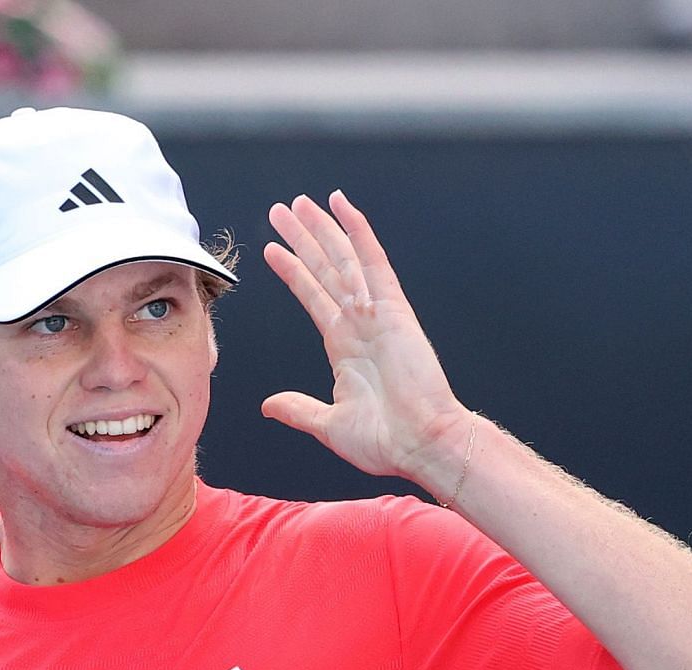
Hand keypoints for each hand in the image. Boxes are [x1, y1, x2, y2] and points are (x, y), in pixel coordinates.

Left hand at [262, 192, 469, 483]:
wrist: (421, 443)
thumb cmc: (386, 441)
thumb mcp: (328, 425)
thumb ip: (299, 409)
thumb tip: (269, 405)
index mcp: (344, 347)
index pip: (314, 297)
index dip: (294, 272)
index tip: (274, 250)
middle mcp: (358, 324)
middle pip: (325, 270)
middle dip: (303, 240)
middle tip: (281, 211)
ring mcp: (375, 313)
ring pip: (342, 260)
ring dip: (320, 230)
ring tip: (297, 204)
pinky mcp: (394, 310)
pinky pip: (373, 262)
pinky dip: (358, 232)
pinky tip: (341, 206)